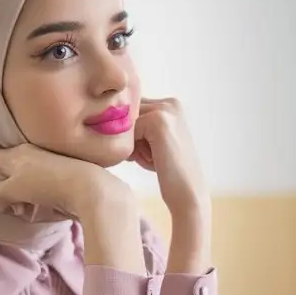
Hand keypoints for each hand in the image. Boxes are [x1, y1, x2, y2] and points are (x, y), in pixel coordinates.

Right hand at [0, 144, 124, 222]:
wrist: (86, 186)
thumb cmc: (44, 185)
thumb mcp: (13, 191)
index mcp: (14, 154)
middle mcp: (29, 153)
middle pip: (8, 170)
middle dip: (6, 188)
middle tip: (11, 204)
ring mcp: (47, 162)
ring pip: (25, 179)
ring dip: (22, 196)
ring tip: (28, 211)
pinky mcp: (61, 173)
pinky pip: (41, 185)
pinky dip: (38, 196)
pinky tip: (44, 208)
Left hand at [129, 98, 210, 270]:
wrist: (188, 192)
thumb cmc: (168, 171)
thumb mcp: (153, 143)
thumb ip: (138, 127)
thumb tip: (107, 119)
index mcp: (171, 104)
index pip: (133, 112)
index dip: (133, 135)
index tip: (150, 153)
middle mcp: (170, 102)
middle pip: (128, 117)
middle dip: (131, 139)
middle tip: (152, 158)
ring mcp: (165, 109)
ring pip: (127, 125)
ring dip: (132, 146)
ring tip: (154, 159)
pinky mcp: (158, 121)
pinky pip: (128, 134)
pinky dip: (134, 151)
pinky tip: (154, 161)